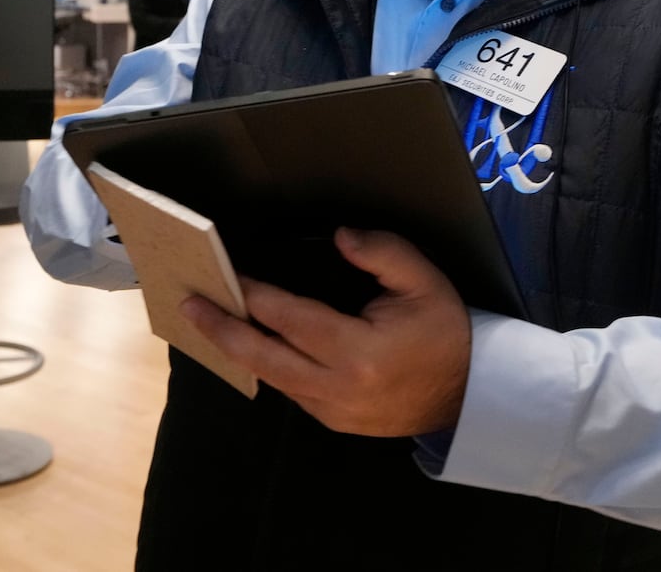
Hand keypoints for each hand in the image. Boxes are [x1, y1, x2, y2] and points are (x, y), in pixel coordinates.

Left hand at [181, 227, 471, 436]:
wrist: (471, 395)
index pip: (290, 318)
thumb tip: (340, 238)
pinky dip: (265, 365)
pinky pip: (289, 390)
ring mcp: (332, 411)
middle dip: (221, 328)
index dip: (254, 295)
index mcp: (359, 351)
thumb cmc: (446, 332)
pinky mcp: (333, 422)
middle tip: (188, 305)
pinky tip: (246, 343)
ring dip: (236, 348)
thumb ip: (381, 252)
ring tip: (206, 320)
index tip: (227, 275)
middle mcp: (338, 387)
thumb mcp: (423, 281)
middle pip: (263, 357)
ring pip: (271, 378)